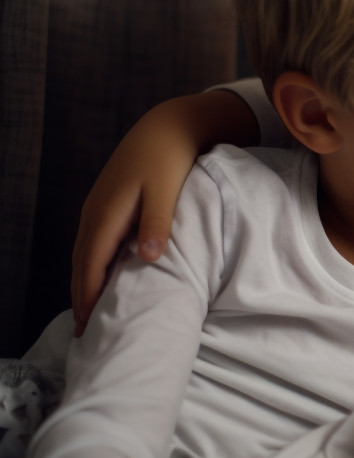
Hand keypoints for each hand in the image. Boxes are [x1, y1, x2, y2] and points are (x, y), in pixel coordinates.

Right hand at [71, 91, 256, 334]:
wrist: (165, 127)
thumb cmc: (169, 159)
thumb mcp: (166, 190)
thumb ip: (158, 223)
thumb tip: (149, 257)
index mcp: (107, 214)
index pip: (92, 264)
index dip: (89, 295)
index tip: (90, 325)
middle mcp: (95, 213)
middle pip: (82, 264)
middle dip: (81, 296)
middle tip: (84, 331)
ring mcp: (98, 208)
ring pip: (85, 254)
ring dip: (84, 282)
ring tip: (89, 311)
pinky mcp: (107, 205)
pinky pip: (93, 243)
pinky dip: (91, 265)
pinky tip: (100, 277)